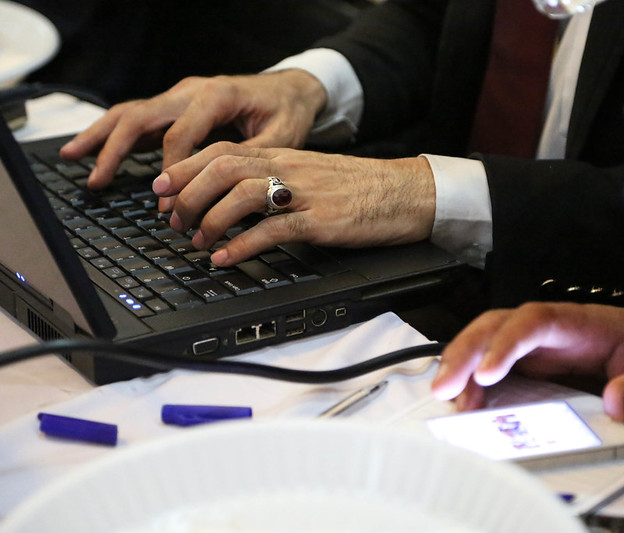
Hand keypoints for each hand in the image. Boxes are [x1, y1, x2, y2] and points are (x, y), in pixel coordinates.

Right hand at [59, 70, 327, 194]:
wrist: (292, 89)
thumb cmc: (287, 112)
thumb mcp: (282, 139)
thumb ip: (252, 162)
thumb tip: (225, 193)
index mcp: (216, 96)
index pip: (180, 135)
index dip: (171, 172)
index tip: (167, 203)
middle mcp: (192, 91)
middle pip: (140, 116)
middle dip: (114, 149)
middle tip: (96, 180)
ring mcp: (181, 95)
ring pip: (131, 111)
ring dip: (101, 136)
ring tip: (72, 157)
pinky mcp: (177, 105)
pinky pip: (139, 116)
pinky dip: (114, 133)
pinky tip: (92, 149)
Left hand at [152, 142, 435, 265]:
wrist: (405, 193)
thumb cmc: (360, 188)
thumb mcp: (311, 174)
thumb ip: (275, 178)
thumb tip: (234, 197)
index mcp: (285, 154)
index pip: (222, 150)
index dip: (185, 167)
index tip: (161, 187)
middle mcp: (289, 168)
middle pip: (222, 168)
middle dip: (188, 194)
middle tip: (174, 220)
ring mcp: (305, 193)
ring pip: (241, 195)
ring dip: (211, 220)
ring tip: (198, 242)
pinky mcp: (321, 221)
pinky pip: (273, 230)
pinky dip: (242, 245)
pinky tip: (226, 259)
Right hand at [431, 303, 623, 427]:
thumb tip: (615, 402)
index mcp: (584, 324)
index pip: (534, 321)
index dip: (505, 343)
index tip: (486, 372)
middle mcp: (553, 330)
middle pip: (497, 325)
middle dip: (465, 351)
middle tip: (445, 387)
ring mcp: (540, 345)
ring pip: (487, 340)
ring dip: (462, 365)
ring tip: (449, 399)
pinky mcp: (534, 364)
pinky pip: (494, 364)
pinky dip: (473, 381)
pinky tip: (466, 402)